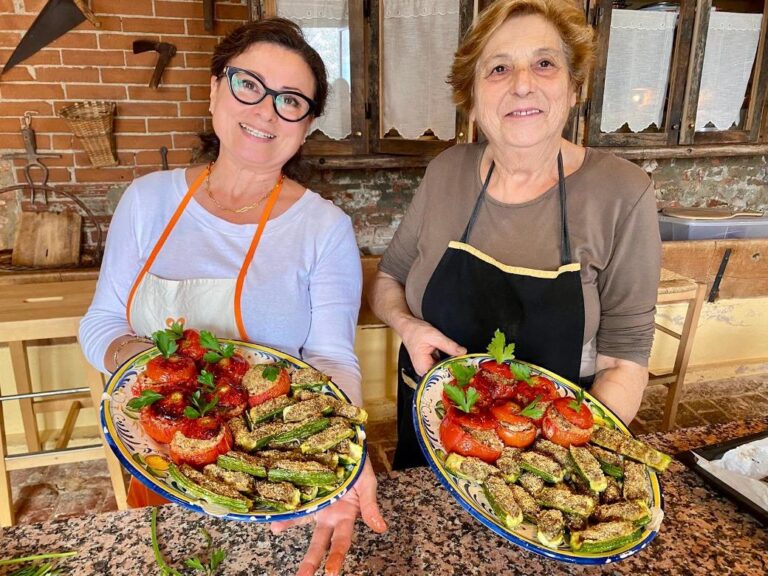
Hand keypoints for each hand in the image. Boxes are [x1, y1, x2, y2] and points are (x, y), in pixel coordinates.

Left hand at [270, 459, 386, 574]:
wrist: (348, 444)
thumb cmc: (360, 467)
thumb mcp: (368, 485)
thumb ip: (371, 506)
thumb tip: (381, 528)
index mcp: (346, 517)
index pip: (341, 542)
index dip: (335, 557)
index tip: (330, 572)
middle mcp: (328, 515)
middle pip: (318, 542)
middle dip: (310, 561)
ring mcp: (315, 503)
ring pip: (301, 519)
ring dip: (288, 525)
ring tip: (275, 529)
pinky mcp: (306, 488)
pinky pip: (294, 499)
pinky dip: (285, 507)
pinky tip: (274, 514)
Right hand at [399, 317, 465, 375]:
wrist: (407, 326)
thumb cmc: (417, 331)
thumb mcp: (434, 336)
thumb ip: (449, 345)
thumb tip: (463, 352)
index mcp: (423, 367)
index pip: (440, 377)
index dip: (453, 375)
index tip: (466, 372)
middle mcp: (423, 371)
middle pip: (441, 376)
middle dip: (454, 371)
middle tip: (468, 368)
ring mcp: (425, 368)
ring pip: (441, 372)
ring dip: (451, 367)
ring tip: (464, 365)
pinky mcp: (428, 364)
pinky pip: (440, 367)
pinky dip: (447, 363)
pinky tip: (456, 361)